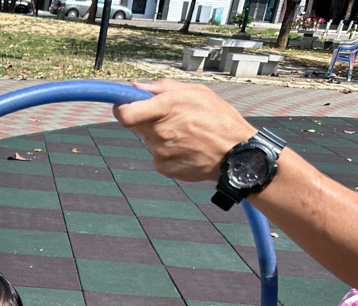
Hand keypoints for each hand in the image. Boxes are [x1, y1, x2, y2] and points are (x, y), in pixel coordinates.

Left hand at [112, 80, 254, 182]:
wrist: (236, 154)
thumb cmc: (219, 119)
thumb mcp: (197, 93)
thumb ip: (163, 88)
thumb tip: (137, 86)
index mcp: (167, 108)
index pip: (126, 113)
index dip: (120, 108)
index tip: (123, 104)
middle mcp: (160, 131)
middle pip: (136, 125)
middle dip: (145, 119)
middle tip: (168, 118)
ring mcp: (160, 152)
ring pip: (149, 140)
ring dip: (159, 136)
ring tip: (186, 134)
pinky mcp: (163, 167)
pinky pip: (157, 156)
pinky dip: (168, 152)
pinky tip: (186, 148)